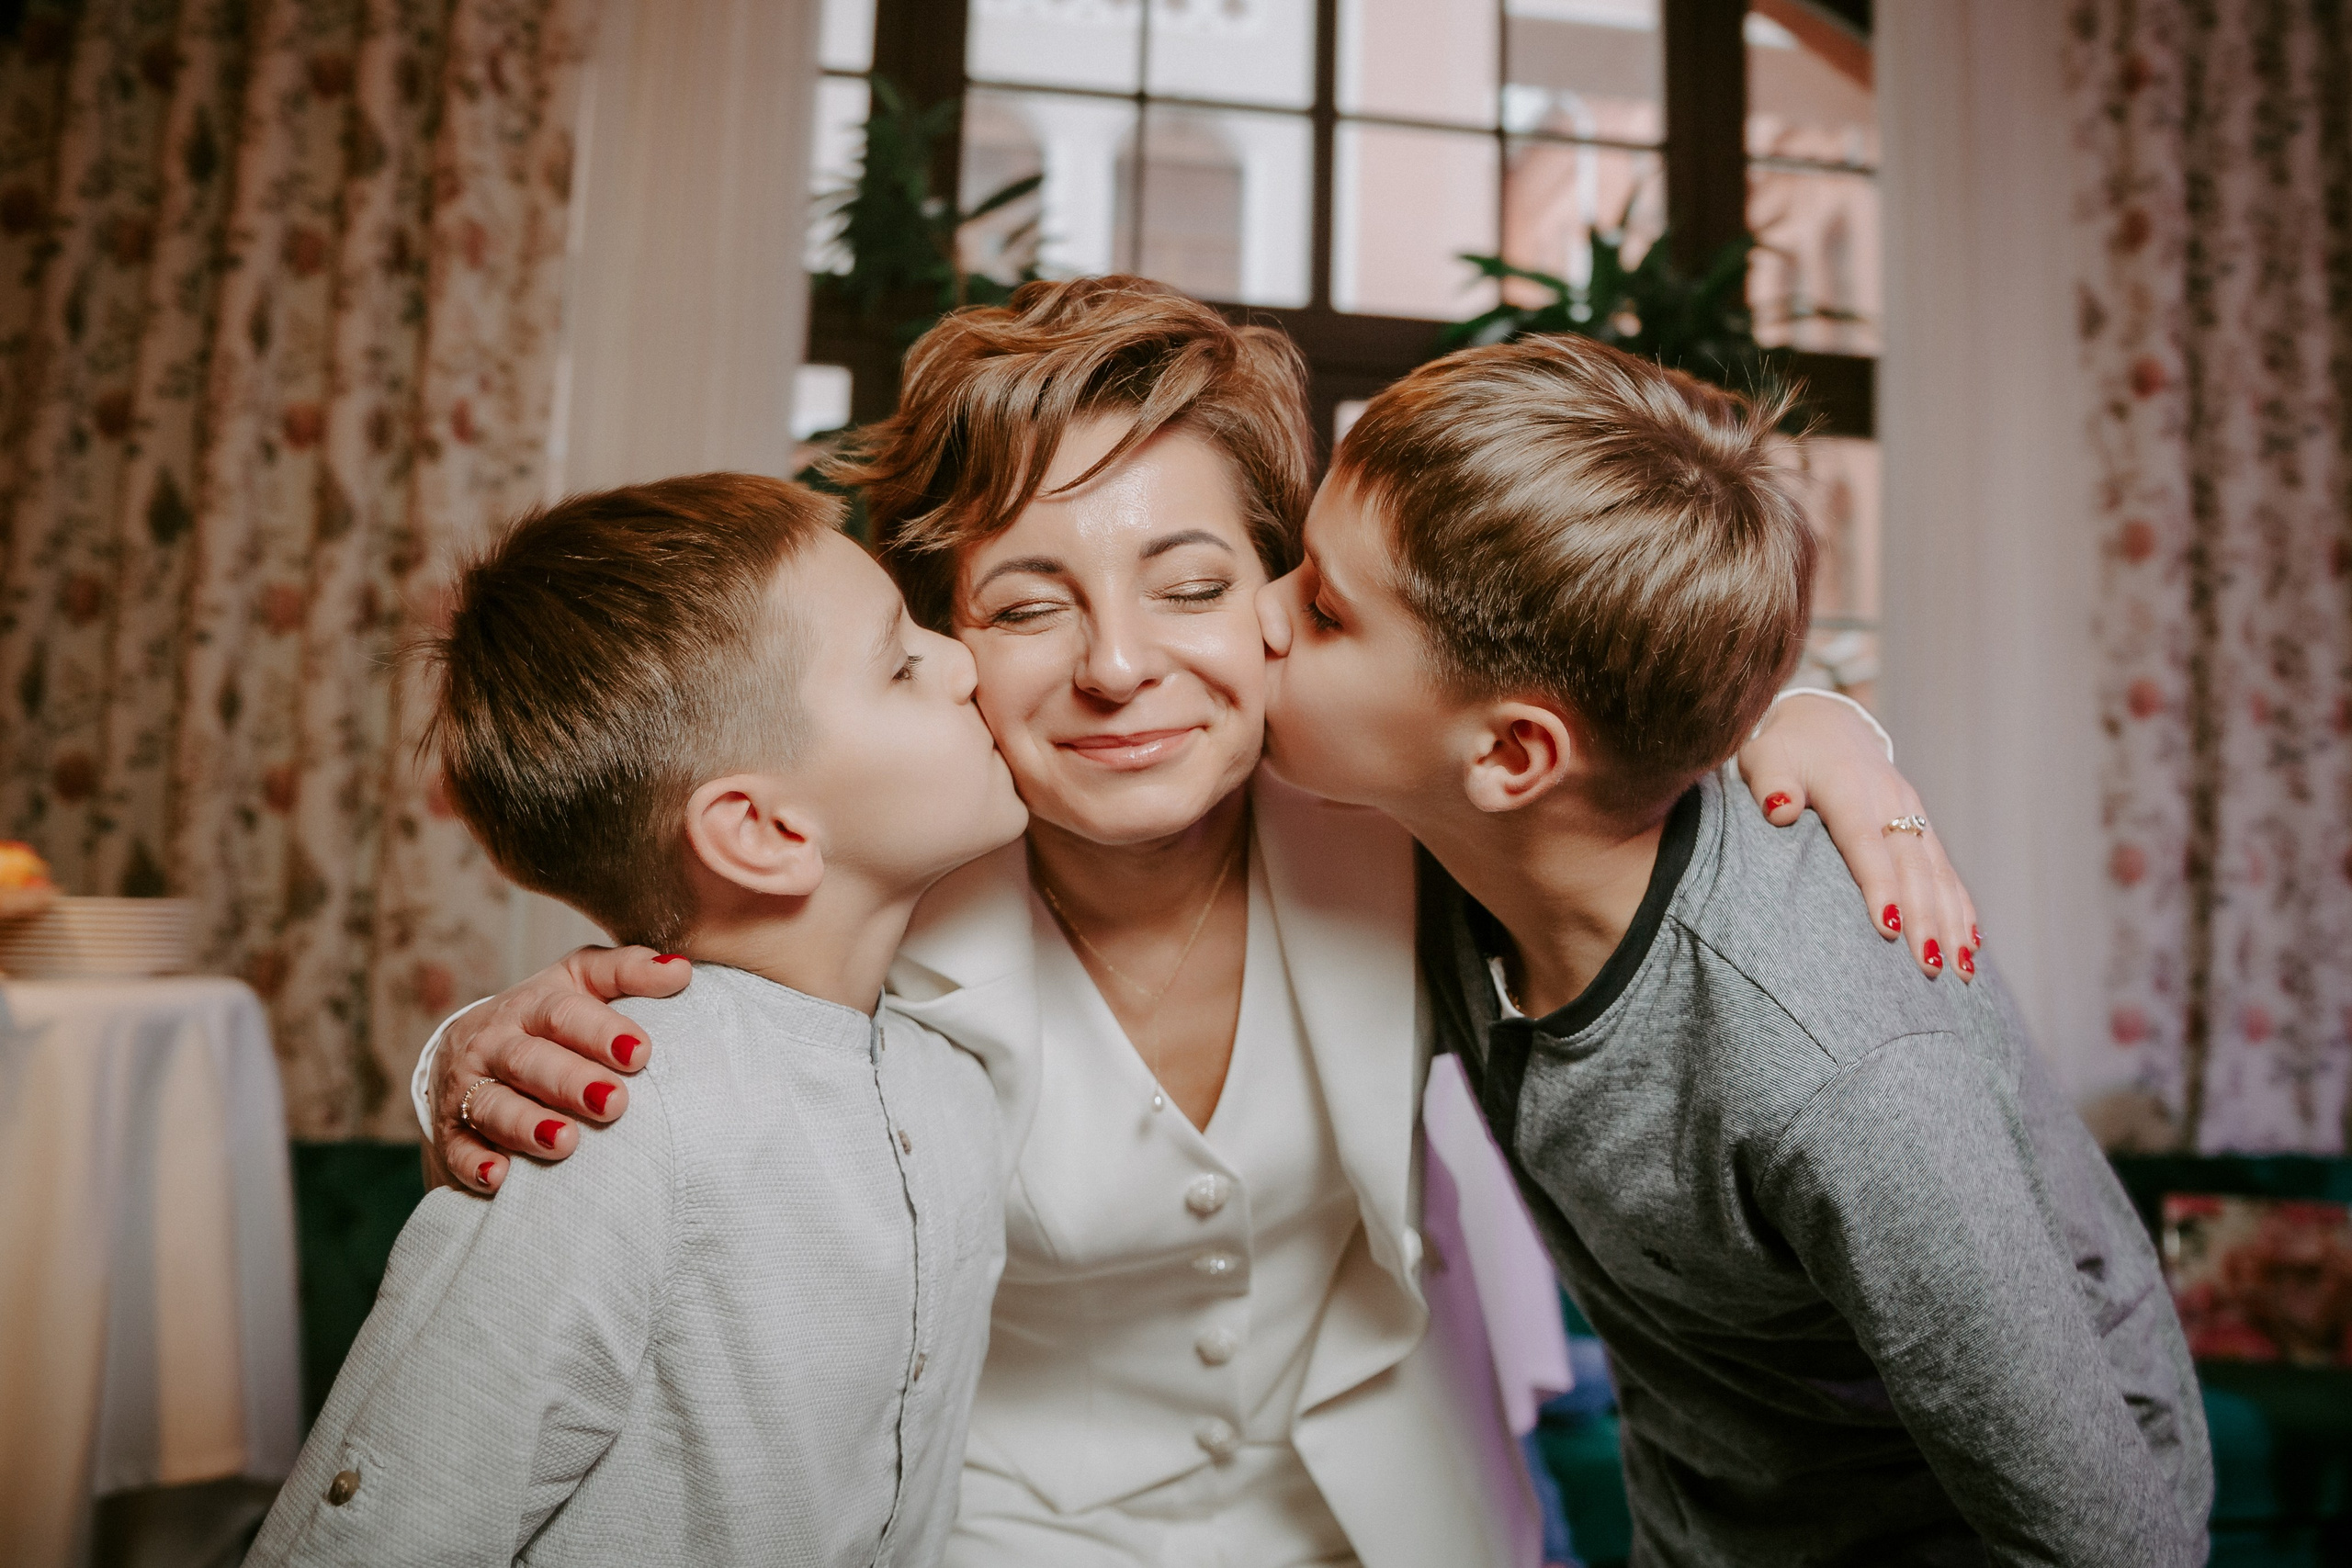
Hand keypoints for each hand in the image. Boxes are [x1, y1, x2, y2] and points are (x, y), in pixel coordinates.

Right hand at [430, 946, 690, 1192]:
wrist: (466, 1049)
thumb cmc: (546, 1018)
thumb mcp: (581, 982)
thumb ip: (628, 972)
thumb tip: (681, 970)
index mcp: (531, 1005)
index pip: (563, 1013)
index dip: (601, 1031)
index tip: (642, 1052)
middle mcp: (494, 1042)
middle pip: (529, 1059)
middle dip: (571, 1082)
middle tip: (615, 1102)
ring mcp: (466, 1087)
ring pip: (492, 1104)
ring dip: (526, 1125)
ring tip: (564, 1142)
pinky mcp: (450, 1131)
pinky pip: (456, 1149)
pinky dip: (474, 1163)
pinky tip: (497, 1177)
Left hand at [1736, 693, 1979, 981]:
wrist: (1824, 721)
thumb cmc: (1785, 749)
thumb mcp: (1764, 757)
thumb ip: (1771, 782)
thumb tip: (1779, 809)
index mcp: (1848, 787)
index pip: (1865, 842)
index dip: (1878, 884)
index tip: (1888, 926)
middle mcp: (1888, 800)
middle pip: (1910, 866)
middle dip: (1924, 918)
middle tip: (1928, 966)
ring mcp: (1910, 811)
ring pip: (1936, 872)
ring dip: (1950, 921)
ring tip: (1960, 970)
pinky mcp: (1919, 822)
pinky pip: (1944, 868)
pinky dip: (1959, 905)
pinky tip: (1971, 943)